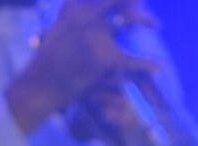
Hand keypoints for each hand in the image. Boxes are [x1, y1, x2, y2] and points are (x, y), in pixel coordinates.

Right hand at [6, 0, 159, 134]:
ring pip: (130, 19)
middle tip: (145, 2)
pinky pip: (131, 59)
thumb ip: (72, 14)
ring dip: (147, 20)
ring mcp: (95, 36)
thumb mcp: (57, 30)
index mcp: (74, 8)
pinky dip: (147, 64)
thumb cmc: (47, 62)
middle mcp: (86, 17)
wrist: (38, 86)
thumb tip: (77, 4)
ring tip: (156, 24)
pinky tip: (158, 66)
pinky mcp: (103, 59)